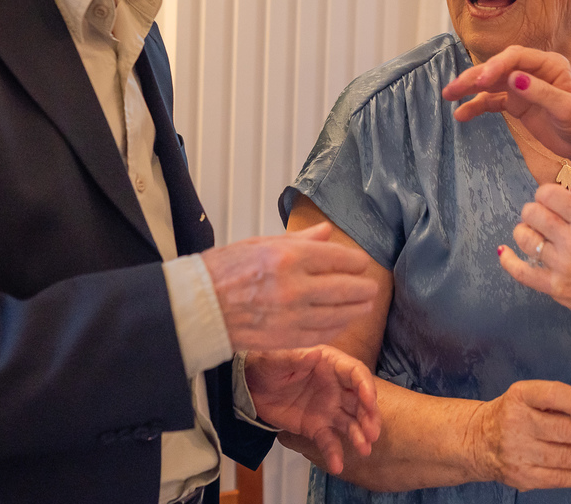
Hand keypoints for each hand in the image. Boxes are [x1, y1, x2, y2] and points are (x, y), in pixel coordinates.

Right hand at [201, 223, 378, 351]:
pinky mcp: (286, 338)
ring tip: (364, 305)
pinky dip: (337, 328)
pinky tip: (343, 322)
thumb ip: (300, 239)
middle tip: (371, 288)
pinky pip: (322, 334)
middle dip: (363, 288)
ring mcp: (291, 316)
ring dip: (356, 310)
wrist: (199, 306)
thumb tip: (326, 232)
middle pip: (345, 288)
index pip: (338, 258)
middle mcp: (294, 287)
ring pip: (338, 314)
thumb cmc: (225, 270)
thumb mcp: (262, 243)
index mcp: (289, 257)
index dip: (355, 262)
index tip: (361, 263)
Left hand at [242, 346, 379, 475]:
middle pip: (360, 401)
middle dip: (369, 416)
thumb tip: (315, 356)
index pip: (356, 374)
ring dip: (359, 435)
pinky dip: (334, 453)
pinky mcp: (317, 427)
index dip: (366, 387)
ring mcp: (329, 408)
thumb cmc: (266, 367)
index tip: (370, 402)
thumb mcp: (276, 361)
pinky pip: (329, 441)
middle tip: (373, 433)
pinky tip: (337, 465)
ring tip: (365, 449)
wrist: (250, 388)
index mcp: (331, 364)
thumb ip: (295, 359)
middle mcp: (336, 387)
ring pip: (350, 423)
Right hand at [441, 45, 570, 162]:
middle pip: (498, 68)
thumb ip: (541, 92)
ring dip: (470, 89)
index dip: (496, 66)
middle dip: (475, 76)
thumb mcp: (567, 109)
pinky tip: (461, 114)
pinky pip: (492, 101)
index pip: (516, 58)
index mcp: (549, 65)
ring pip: (491, 83)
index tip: (481, 81)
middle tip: (454, 89)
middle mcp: (533, 71)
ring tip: (449, 97)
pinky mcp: (517, 103)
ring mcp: (523, 87)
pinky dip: (477, 106)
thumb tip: (515, 78)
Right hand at [466, 380, 570, 490]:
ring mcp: (518, 451)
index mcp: (521, 395)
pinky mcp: (522, 476)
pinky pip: (558, 478)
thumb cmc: (516, 413)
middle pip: (563, 430)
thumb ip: (567, 398)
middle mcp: (517, 422)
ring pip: (565, 457)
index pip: (553, 394)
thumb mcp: (534, 396)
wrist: (479, 440)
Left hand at [499, 184, 570, 337]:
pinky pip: (521, 272)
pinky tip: (505, 251)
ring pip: (525, 238)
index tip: (551, 199)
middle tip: (543, 216)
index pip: (550, 194)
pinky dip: (509, 260)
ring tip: (533, 232)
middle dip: (535, 210)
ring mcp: (561, 266)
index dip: (546, 193)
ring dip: (524, 230)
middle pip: (533, 213)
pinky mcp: (554, 287)